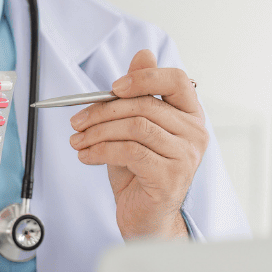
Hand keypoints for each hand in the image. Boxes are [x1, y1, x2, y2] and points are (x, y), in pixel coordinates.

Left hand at [69, 50, 205, 239]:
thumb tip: (143, 53)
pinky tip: (86, 155)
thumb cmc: (139, 172)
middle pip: (145, 105)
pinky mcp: (170, 176)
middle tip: (76, 121)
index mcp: (190, 114)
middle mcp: (195, 132)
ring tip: (77, 141)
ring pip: (135, 127)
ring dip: (97, 132)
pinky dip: (100, 150)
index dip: (143, 77)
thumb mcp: (134, 128)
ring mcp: (186, 156)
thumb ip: (139, 94)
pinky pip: (130, 151)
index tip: (113, 87)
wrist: (145, 218)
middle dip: (102, 110)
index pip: (176, 80)